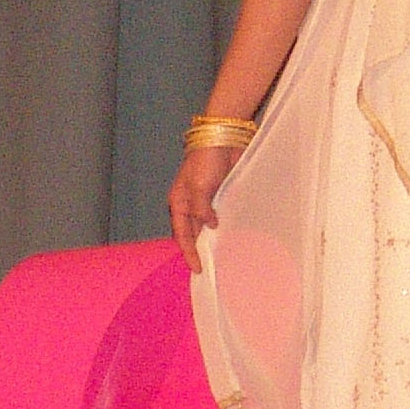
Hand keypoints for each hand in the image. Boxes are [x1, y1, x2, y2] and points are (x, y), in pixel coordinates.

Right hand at [169, 142, 241, 272]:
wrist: (223, 139)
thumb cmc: (206, 161)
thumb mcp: (199, 187)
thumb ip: (202, 210)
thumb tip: (210, 226)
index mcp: (179, 202)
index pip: (182, 235)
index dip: (189, 253)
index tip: (198, 270)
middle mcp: (189, 204)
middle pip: (192, 233)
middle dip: (198, 250)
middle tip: (208, 270)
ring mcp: (205, 200)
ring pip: (206, 227)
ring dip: (211, 240)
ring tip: (220, 259)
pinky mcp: (220, 195)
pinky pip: (219, 217)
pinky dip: (223, 228)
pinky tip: (230, 238)